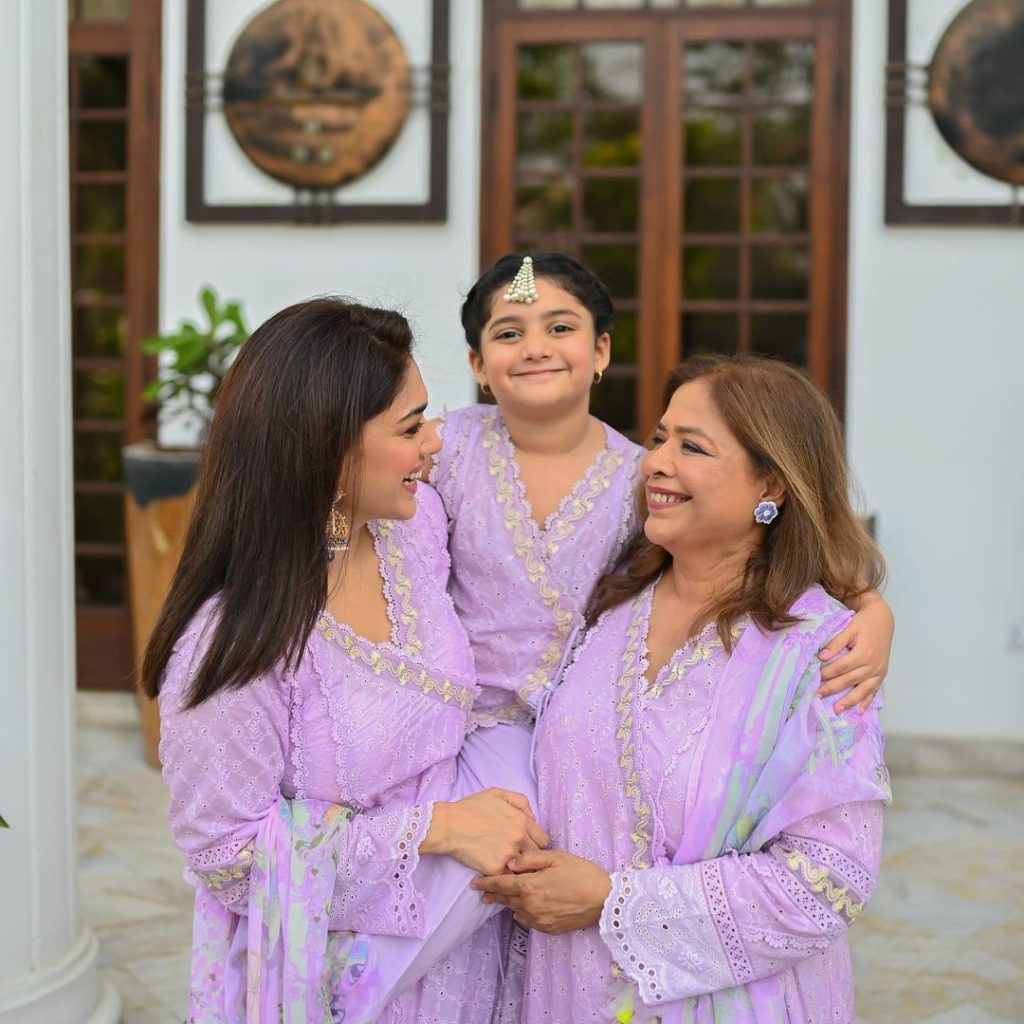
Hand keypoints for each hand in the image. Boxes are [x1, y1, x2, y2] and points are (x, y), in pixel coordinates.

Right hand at [423, 788, 548, 875]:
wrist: (449, 825)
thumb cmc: (471, 807)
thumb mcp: (497, 793)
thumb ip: (520, 802)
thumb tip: (533, 818)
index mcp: (521, 821)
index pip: (543, 840)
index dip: (536, 844)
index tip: (527, 847)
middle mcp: (518, 838)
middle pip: (537, 856)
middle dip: (529, 858)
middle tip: (519, 859)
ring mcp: (508, 854)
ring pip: (524, 869)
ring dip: (519, 870)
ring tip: (512, 870)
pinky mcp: (495, 869)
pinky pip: (509, 879)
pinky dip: (505, 879)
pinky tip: (498, 875)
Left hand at [471, 850, 610, 933]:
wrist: (604, 899)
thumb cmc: (581, 873)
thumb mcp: (556, 857)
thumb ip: (530, 860)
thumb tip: (510, 863)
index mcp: (530, 887)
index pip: (501, 885)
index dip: (486, 883)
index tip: (474, 883)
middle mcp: (530, 906)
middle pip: (506, 900)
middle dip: (494, 895)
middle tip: (483, 892)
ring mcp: (539, 920)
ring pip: (516, 911)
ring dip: (509, 904)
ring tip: (503, 898)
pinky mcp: (549, 929)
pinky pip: (529, 921)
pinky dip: (523, 913)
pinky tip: (524, 907)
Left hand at [818, 592, 893, 712]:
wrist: (883, 620)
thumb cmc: (864, 623)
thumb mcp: (849, 628)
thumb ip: (836, 643)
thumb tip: (822, 656)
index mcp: (864, 653)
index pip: (841, 667)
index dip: (827, 673)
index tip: (814, 678)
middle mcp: (873, 665)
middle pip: (850, 680)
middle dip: (833, 689)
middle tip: (818, 696)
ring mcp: (879, 671)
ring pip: (863, 689)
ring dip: (850, 701)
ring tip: (837, 710)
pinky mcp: (882, 674)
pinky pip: (874, 690)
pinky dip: (867, 701)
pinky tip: (859, 711)